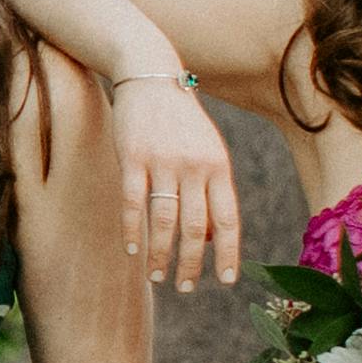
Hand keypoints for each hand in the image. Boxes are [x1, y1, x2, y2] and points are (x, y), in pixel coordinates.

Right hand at [103, 71, 239, 287]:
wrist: (151, 75)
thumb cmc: (181, 121)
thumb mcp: (207, 150)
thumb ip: (212, 191)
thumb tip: (212, 238)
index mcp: (219, 166)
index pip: (228, 219)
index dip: (229, 252)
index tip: (225, 280)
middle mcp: (195, 166)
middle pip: (196, 228)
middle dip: (191, 264)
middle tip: (184, 288)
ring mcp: (163, 161)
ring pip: (165, 221)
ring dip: (162, 255)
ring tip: (158, 277)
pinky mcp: (133, 157)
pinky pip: (134, 203)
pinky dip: (133, 230)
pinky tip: (132, 250)